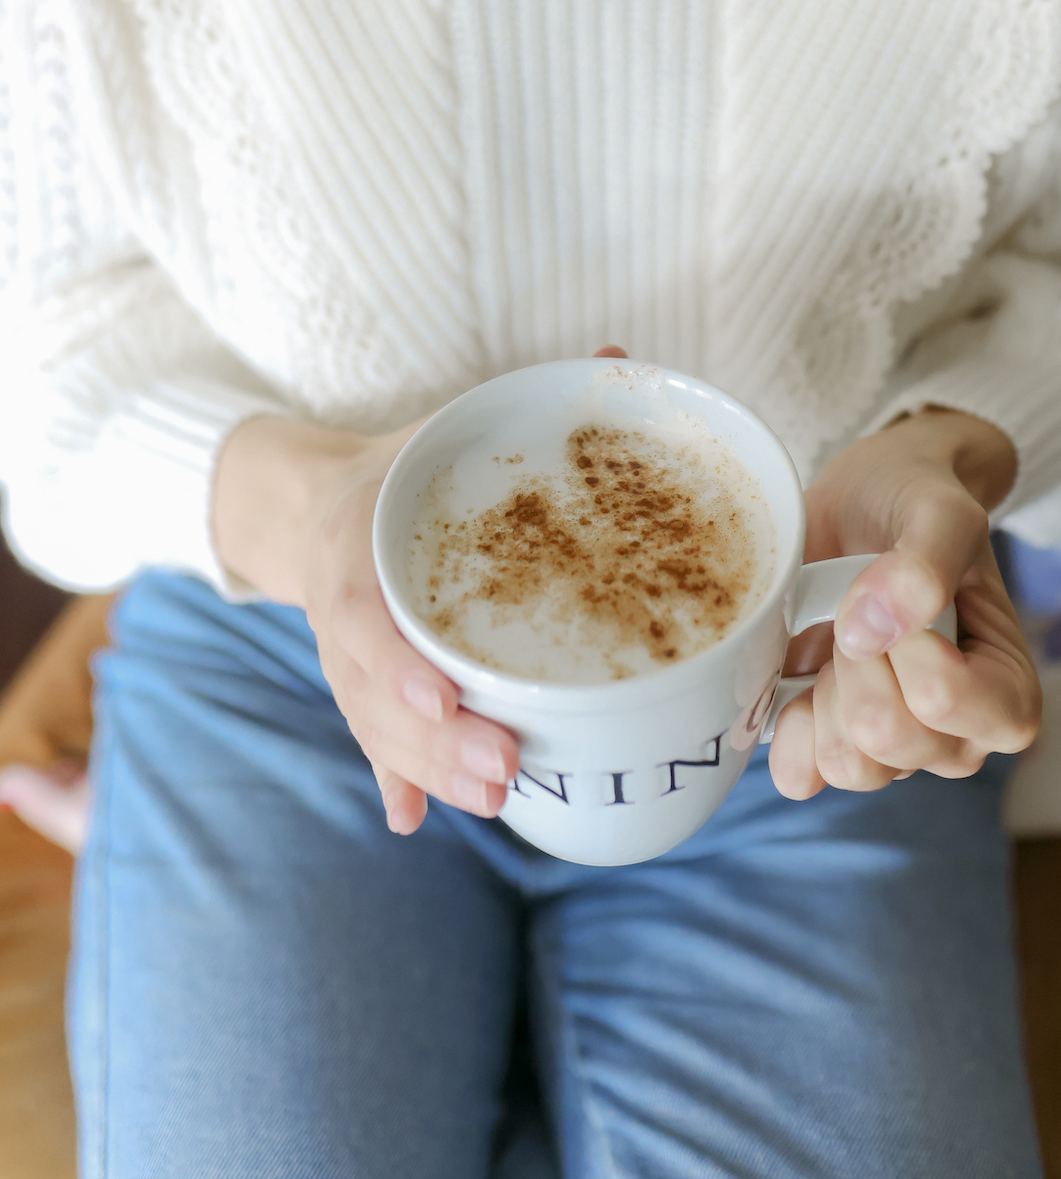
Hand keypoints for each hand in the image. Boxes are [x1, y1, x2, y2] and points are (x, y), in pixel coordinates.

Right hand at [213, 415, 519, 834]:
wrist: (321, 501)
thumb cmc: (405, 469)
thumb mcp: (447, 430)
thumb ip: (527, 402)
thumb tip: (620, 358)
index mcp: (355, 542)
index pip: (365, 611)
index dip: (395, 659)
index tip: (440, 691)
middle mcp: (343, 610)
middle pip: (375, 689)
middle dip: (434, 738)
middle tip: (502, 768)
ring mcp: (350, 657)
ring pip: (380, 725)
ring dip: (431, 767)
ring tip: (496, 797)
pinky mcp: (367, 688)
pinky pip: (377, 740)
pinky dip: (395, 779)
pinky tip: (411, 819)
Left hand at [768, 408, 1040, 798]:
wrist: (868, 499)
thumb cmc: (918, 504)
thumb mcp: (940, 510)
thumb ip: (925, 563)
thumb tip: (871, 630)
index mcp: (1008, 695)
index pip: (944, 701)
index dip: (904, 641)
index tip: (901, 588)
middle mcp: (959, 741)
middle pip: (888, 737)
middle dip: (858, 660)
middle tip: (862, 606)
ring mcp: (896, 755)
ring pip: (846, 764)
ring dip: (825, 687)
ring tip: (840, 635)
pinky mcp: (834, 746)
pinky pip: (799, 774)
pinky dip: (787, 722)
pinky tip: (801, 671)